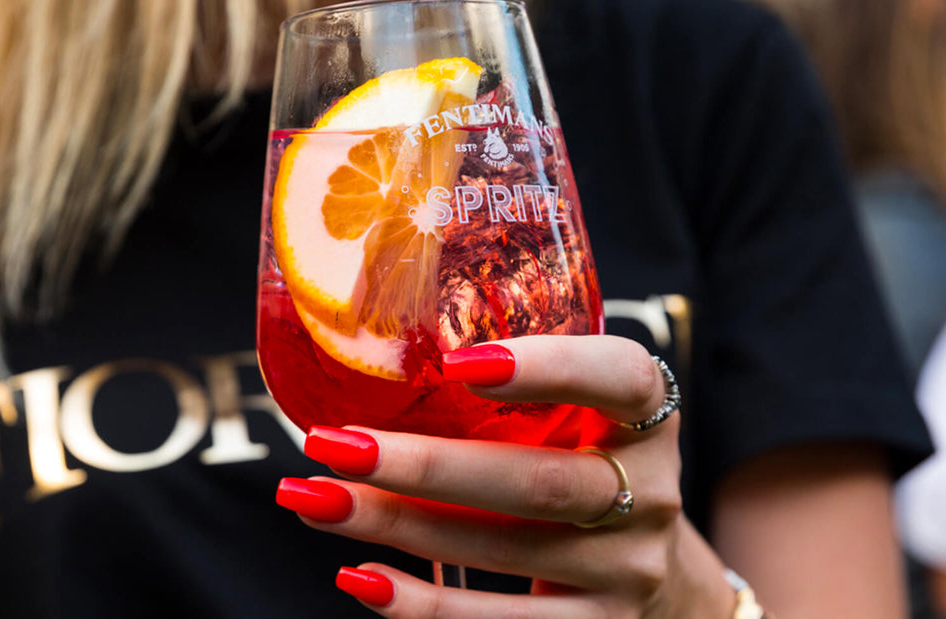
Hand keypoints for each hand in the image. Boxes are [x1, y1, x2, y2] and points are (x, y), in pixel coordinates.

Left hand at [276, 335, 733, 617]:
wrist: (655, 574)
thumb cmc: (582, 464)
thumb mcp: (575, 416)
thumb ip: (517, 385)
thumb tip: (371, 348)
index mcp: (646, 418)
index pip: (622, 379)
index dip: (549, 367)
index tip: (459, 364)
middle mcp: (647, 494)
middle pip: (540, 482)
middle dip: (424, 465)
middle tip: (331, 444)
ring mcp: (626, 570)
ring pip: (506, 551)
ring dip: (397, 525)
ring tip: (314, 499)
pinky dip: (424, 606)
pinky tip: (360, 576)